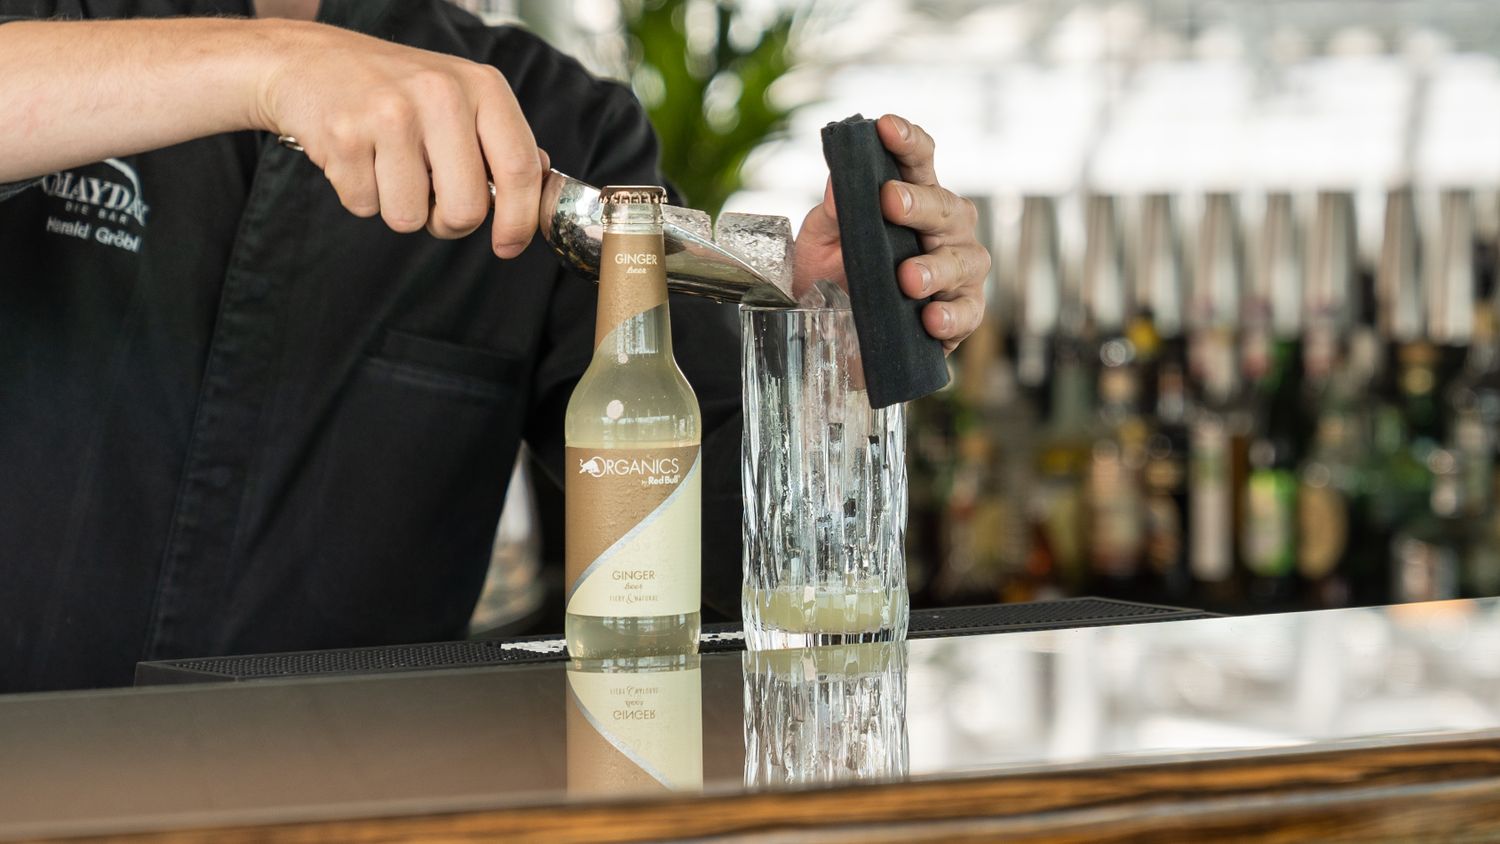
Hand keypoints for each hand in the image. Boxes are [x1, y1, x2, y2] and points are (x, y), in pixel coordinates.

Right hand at [253, 21, 543, 255]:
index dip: (520, 221)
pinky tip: (357, 157)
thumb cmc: (393, 88)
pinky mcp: (344, 135)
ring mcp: (390, 114)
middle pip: (466, 210)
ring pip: (410, 218)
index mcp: (482, 86)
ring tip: (388, 166)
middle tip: (431, 201)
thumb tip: (541, 182)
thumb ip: (501, 141)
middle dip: (449, 223)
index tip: (509, 246)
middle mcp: (441, 94)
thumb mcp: (460, 96)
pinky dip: (361, 195)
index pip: (520, 170)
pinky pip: (365, 207)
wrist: (307, 62)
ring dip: (399, 208)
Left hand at [792, 114, 988, 353]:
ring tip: (907, 277)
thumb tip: (837, 181)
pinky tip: (930, 319)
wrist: (838, 339)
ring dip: (935, 267)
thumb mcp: (821, 244)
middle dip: (919, 203)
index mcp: (912, 199)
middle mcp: (944, 230)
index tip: (885, 127)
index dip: (907, 141)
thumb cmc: (837, 278)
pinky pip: (968, 312)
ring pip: (963, 259)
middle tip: (890, 202)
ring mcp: (959, 271)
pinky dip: (951, 316)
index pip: (919, 160)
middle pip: (945, 206)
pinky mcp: (963, 313)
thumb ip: (832, 214)